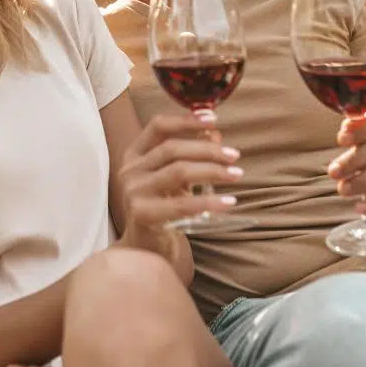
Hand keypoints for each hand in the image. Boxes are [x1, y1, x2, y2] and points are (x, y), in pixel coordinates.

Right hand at [115, 111, 242, 247]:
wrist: (147, 247)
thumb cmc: (163, 207)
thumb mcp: (177, 178)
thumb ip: (192, 155)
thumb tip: (217, 136)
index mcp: (135, 154)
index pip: (158, 126)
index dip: (186, 120)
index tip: (213, 119)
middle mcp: (129, 170)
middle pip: (172, 149)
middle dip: (207, 150)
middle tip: (234, 155)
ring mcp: (132, 192)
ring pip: (178, 172)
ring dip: (212, 171)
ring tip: (236, 174)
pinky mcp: (141, 214)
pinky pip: (181, 204)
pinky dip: (208, 202)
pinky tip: (228, 202)